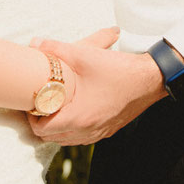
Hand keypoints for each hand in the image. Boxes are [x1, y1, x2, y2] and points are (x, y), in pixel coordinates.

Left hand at [27, 27, 166, 143]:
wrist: (151, 78)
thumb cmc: (119, 69)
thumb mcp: (84, 55)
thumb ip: (56, 49)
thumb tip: (34, 43)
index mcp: (79, 117)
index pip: (42, 130)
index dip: (32, 117)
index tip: (32, 101)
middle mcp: (88, 130)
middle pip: (51, 138)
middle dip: (41, 122)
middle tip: (40, 103)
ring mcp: (99, 132)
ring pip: (66, 139)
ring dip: (56, 126)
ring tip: (54, 106)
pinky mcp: (108, 130)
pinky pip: (81, 137)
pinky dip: (72, 128)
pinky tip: (73, 110)